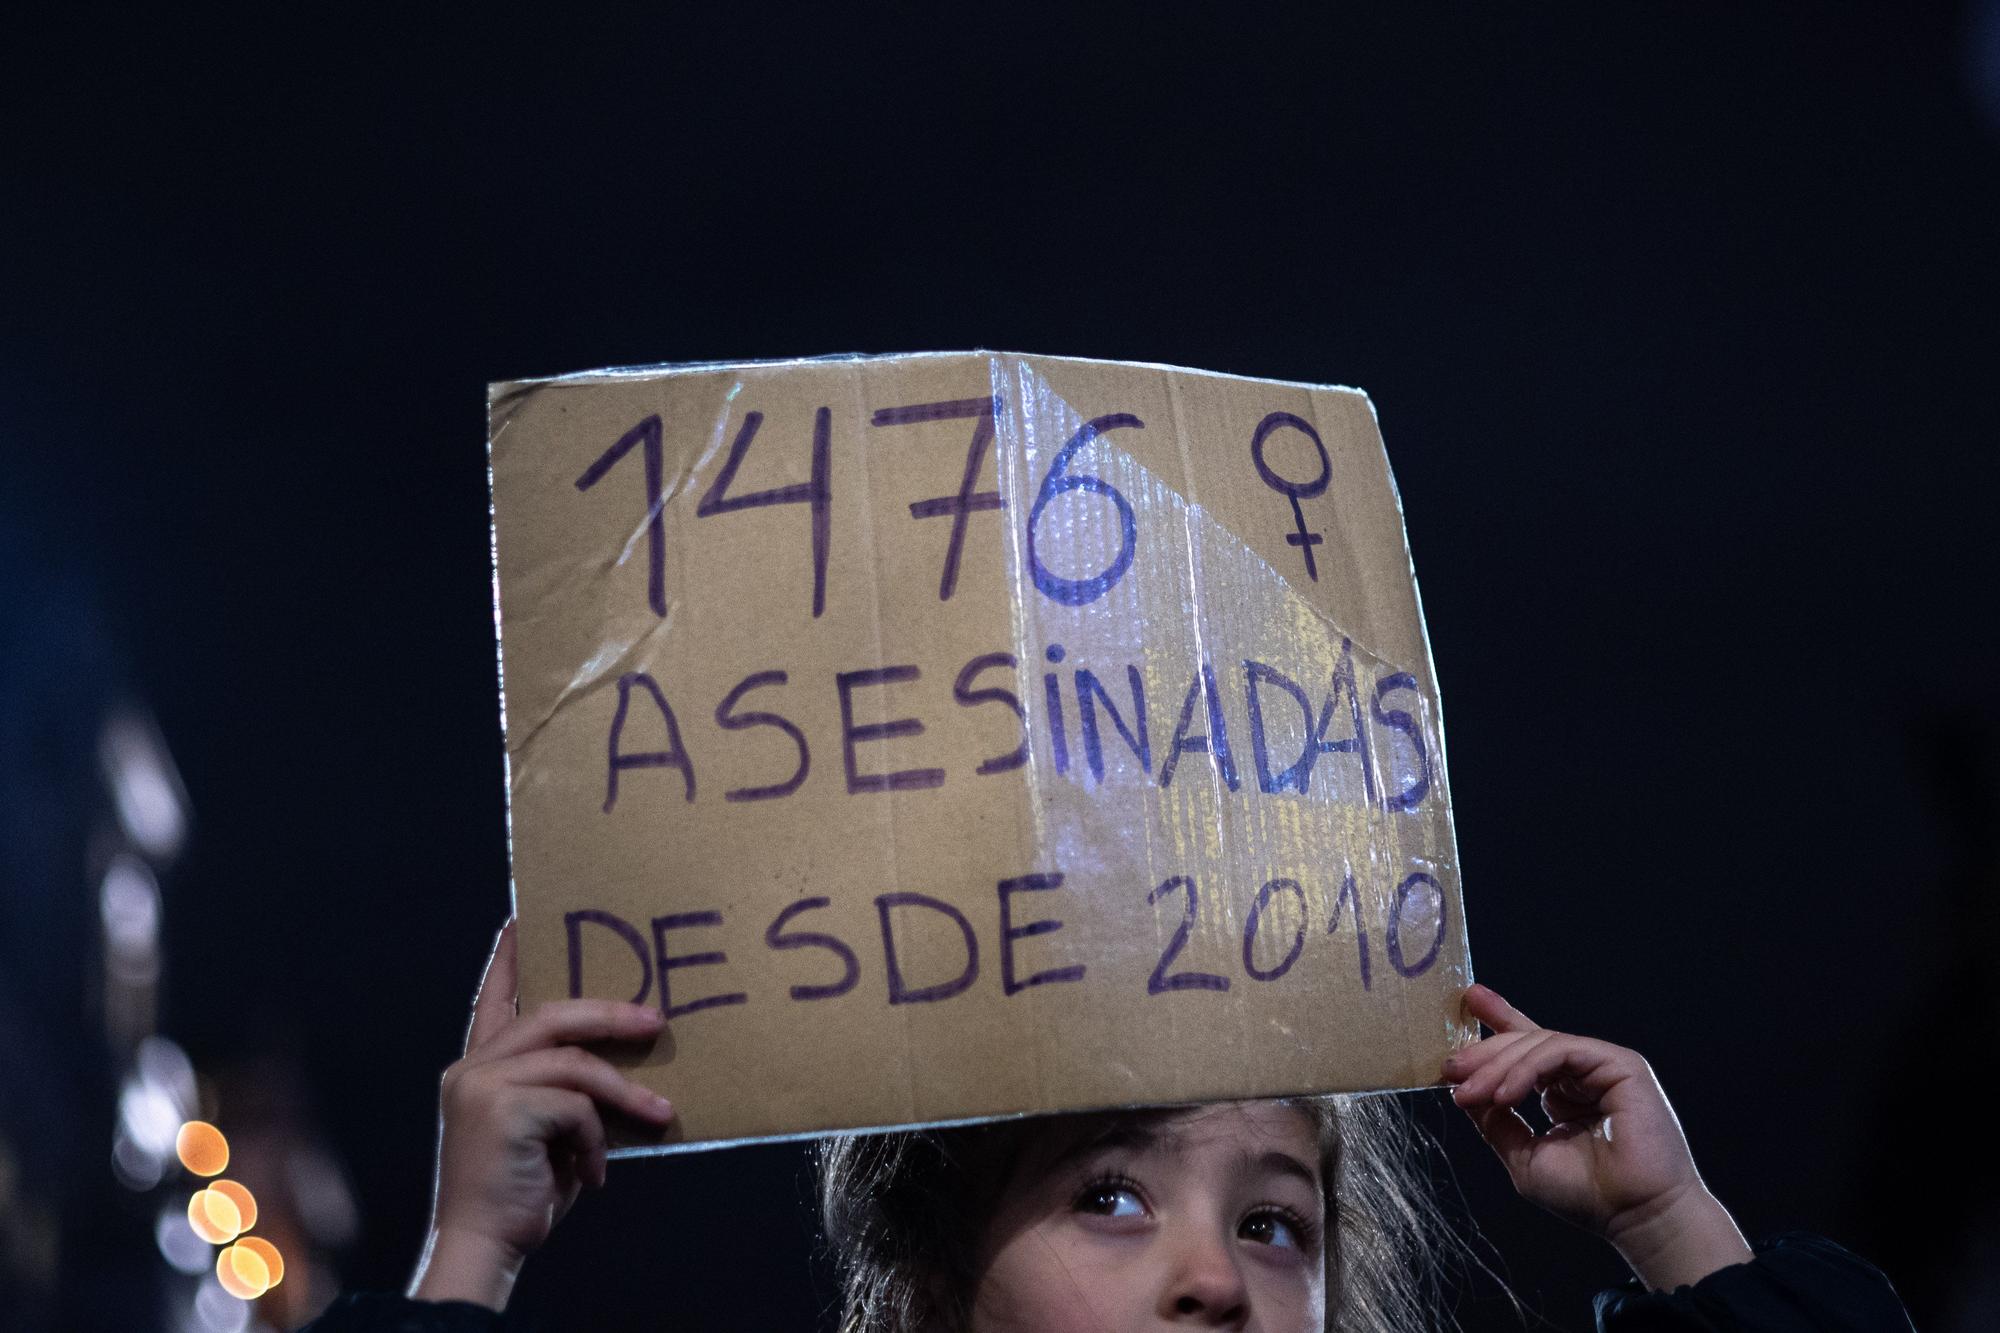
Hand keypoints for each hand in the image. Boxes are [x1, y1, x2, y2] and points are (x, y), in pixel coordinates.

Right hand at [409, 920, 676, 1308]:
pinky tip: (593, 1171)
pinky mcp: (500, 1108)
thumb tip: (628, 1056)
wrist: (485, 1247)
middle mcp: (472, 1066)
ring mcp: (481, 1084)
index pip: (493, 998)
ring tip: (662, 1112)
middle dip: (610, 1014)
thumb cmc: (523, 1193)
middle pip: (552, 1014)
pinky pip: (574, 1104)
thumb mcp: (549, 1130)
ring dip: (624, 1089)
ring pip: (574, 1061)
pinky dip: (595, 1138)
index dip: (510, 958)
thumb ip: (567, 1089)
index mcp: (480, 1067)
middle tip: (657, 1022)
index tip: (524, 917)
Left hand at [1442, 984, 1750, 1290]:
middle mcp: (1584, 1076)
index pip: (1528, 1051)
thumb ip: (1496, 1122)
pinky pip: (1561, 1051)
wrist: (1636, 1217)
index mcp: (1565, 1095)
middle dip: (1484, 1052)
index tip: (1467, 1003)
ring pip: (1540, 1043)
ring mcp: (1603, 1067)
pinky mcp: (1621, 1065)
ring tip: (1469, 1091)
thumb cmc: (1589, 1196)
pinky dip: (1526, 1069)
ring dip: (1498, 1065)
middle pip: (1527, 1042)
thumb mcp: (1524, 1156)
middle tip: (1450, 1068)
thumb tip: (1464, 1092)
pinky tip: (1505, 1094)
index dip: (1499, 1023)